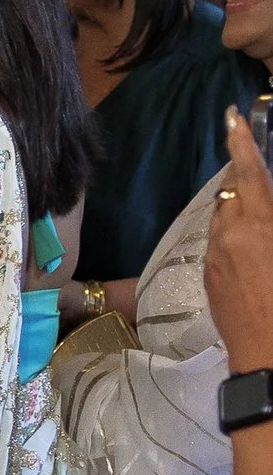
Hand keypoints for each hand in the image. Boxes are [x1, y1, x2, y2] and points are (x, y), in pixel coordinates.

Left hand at [205, 107, 272, 367]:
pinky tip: (253, 249)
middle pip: (233, 192)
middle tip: (262, 174)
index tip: (233, 115)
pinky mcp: (209, 278)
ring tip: (262, 217)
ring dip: (241, 209)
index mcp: (257, 226)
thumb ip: (271, 217)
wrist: (269, 358)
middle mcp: (229, 236)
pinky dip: (234, 234)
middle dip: (246, 179)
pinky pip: (220, 243)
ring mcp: (215, 258)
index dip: (242, 141)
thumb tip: (268, 200)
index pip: (248, 172)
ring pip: (224, 218)